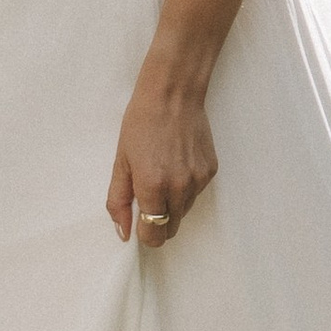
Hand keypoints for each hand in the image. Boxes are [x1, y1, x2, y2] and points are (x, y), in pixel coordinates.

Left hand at [108, 74, 216, 250]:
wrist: (173, 94)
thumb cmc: (141, 124)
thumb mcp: (121, 162)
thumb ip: (119, 201)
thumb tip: (123, 233)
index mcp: (154, 186)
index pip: (154, 235)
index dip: (144, 234)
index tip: (138, 221)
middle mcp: (180, 188)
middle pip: (171, 228)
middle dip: (157, 221)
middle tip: (147, 195)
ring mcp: (199, 180)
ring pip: (184, 211)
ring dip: (171, 204)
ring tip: (162, 173)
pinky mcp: (211, 171)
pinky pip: (195, 193)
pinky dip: (185, 187)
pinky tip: (177, 163)